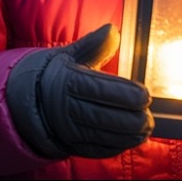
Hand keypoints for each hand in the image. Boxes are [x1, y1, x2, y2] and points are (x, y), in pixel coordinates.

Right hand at [6, 24, 152, 158]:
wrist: (31, 101)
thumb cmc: (58, 74)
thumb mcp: (70, 55)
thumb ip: (93, 45)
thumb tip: (112, 31)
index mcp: (66, 82)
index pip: (99, 90)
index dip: (124, 94)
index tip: (145, 95)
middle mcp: (65, 108)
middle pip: (102, 117)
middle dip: (130, 119)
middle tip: (149, 116)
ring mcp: (68, 129)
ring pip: (101, 136)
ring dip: (128, 135)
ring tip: (146, 128)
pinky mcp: (72, 144)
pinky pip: (97, 149)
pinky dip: (117, 145)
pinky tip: (133, 139)